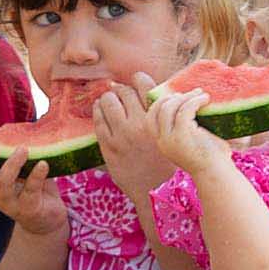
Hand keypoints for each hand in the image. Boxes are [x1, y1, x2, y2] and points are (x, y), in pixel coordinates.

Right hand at [0, 147, 70, 240]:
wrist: (47, 220)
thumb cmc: (31, 189)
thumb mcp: (20, 171)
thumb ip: (15, 154)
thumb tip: (25, 126)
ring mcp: (11, 203)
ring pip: (3, 185)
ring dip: (12, 165)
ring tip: (23, 149)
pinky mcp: (30, 209)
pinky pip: (30, 191)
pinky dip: (36, 175)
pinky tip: (43, 164)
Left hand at [94, 86, 173, 200]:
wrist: (156, 191)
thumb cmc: (167, 163)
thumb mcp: (170, 135)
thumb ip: (161, 115)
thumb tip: (152, 94)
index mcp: (158, 119)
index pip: (146, 86)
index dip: (138, 78)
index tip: (136, 78)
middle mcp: (140, 124)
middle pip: (124, 91)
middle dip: (121, 90)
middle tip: (120, 93)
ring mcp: (122, 134)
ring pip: (108, 101)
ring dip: (107, 98)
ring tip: (109, 100)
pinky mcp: (109, 145)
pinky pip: (98, 120)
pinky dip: (97, 111)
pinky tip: (100, 110)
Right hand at [142, 80, 231, 179]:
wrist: (217, 175)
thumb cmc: (211, 160)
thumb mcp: (191, 143)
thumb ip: (185, 130)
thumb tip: (191, 105)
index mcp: (162, 144)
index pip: (149, 118)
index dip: (159, 104)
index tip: (175, 97)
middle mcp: (162, 141)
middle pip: (156, 110)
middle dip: (170, 97)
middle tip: (188, 93)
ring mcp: (170, 139)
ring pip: (168, 107)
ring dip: (184, 96)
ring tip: (199, 94)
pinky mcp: (183, 135)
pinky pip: (184, 110)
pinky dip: (194, 101)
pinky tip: (205, 98)